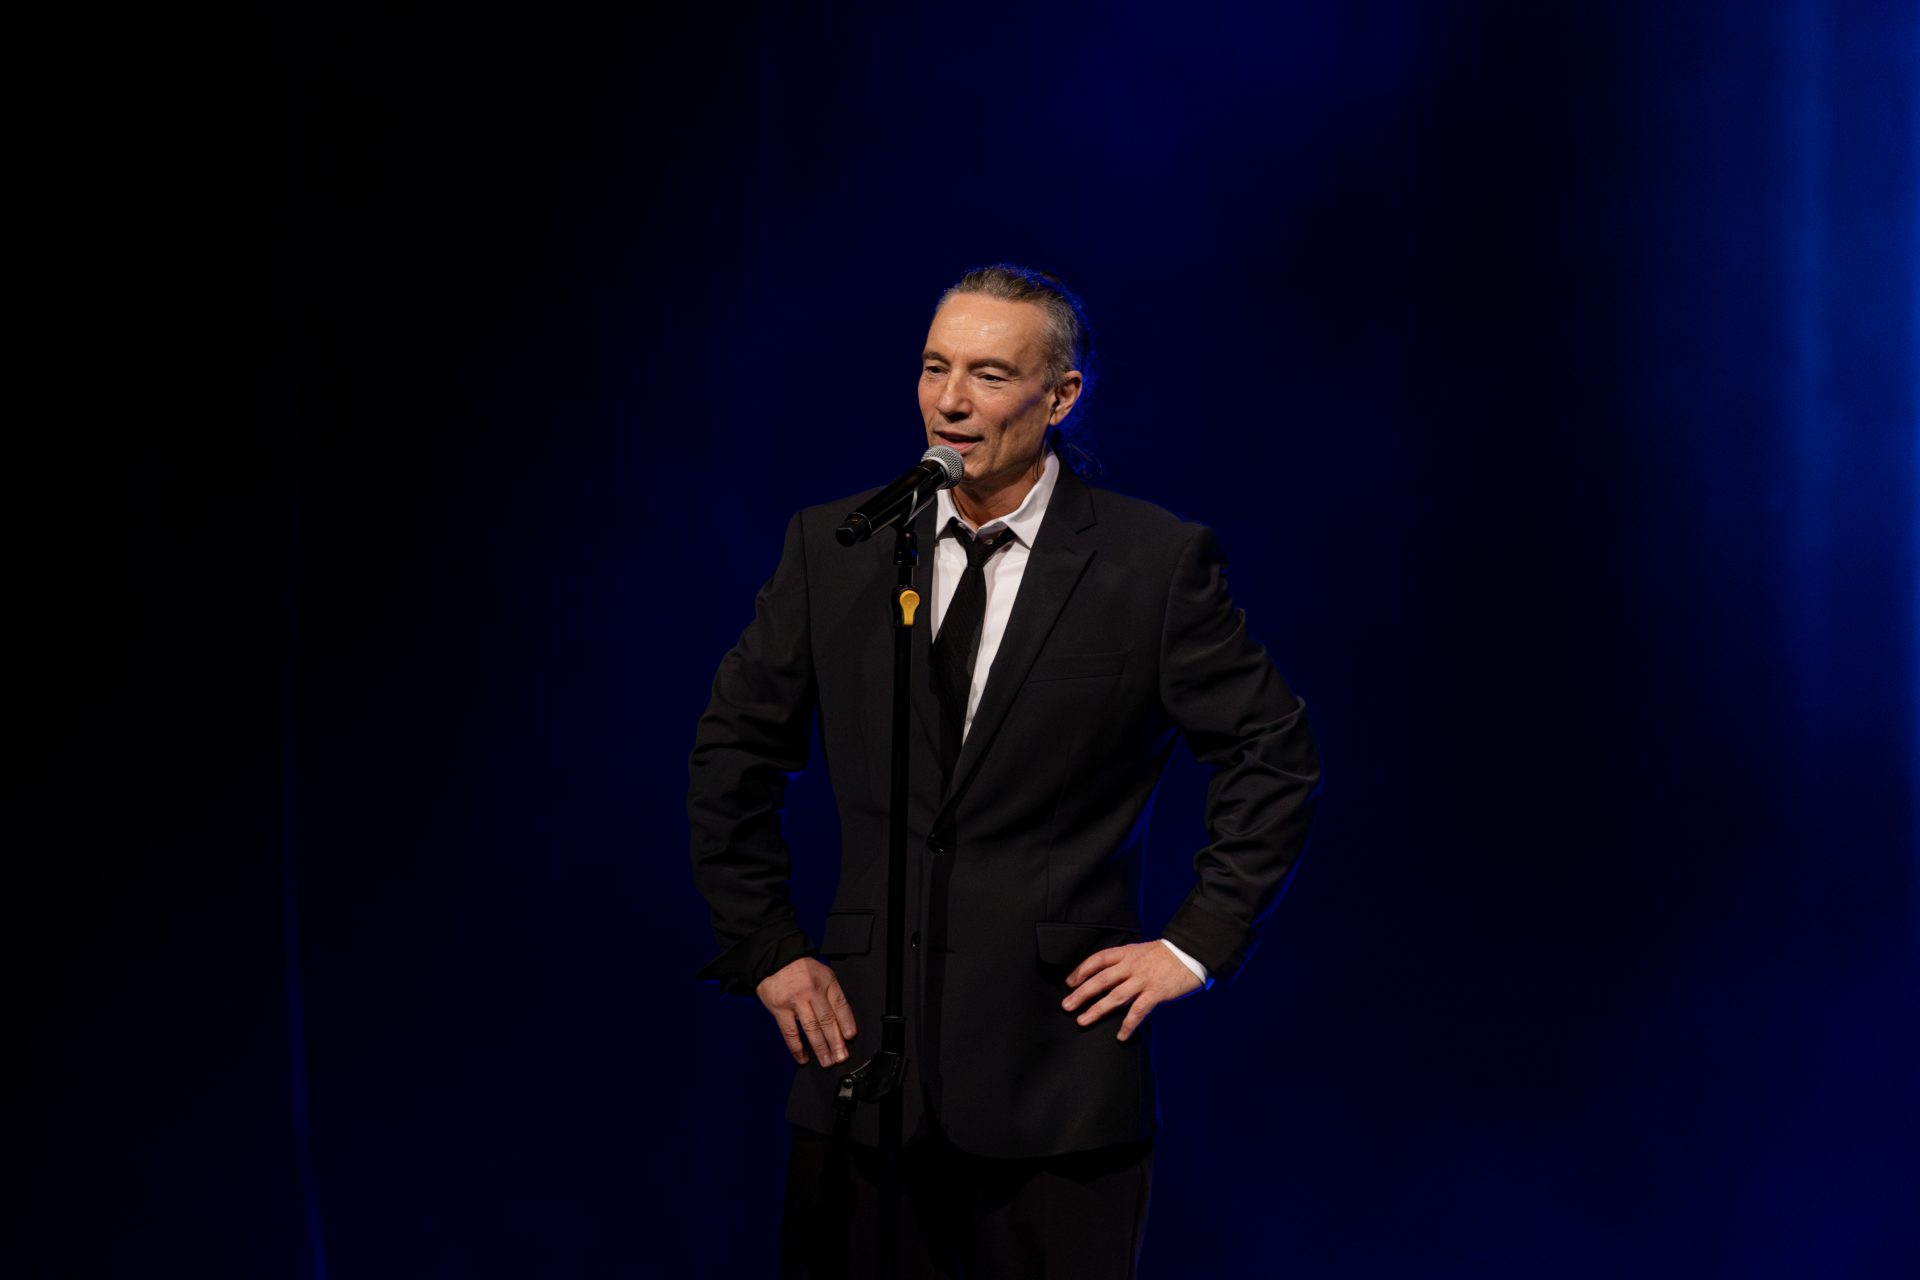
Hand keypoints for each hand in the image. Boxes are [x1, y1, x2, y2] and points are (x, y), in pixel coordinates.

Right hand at [756, 956, 857, 1066]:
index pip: (839, 1003)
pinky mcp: (779, 1009)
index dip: (846, 1021)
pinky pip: (790, 1032)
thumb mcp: (822, 973)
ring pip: (811, 1028)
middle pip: (827, 1019)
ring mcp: (795, 1001)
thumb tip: (842, 1021)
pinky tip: (803, 1057)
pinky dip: (797, 1048)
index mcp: (825, 981)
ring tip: (827, 1061)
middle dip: (836, 1041)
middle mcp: (812, 991)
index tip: (850, 1036)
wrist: (774, 959)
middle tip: (841, 1056)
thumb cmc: (800, 969)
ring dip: (820, 1047)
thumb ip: (831, 994)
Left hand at [1062, 941, 1203, 1040]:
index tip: (1070, 982)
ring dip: (1096, 1009)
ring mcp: (1143, 980)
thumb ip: (1126, 963)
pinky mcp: (1156, 993)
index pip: (1098, 960)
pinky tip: (1121, 1035)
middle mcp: (1132, 966)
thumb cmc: (1168, 954)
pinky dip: (1128, 1024)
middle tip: (1067, 1005)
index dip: (1081, 971)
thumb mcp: (1142, 951)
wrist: (1192, 952)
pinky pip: (1138, 1011)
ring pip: (1114, 996)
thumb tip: (1109, 977)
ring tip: (1083, 1020)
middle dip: (1081, 993)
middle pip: (1100, 980)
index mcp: (1127, 953)